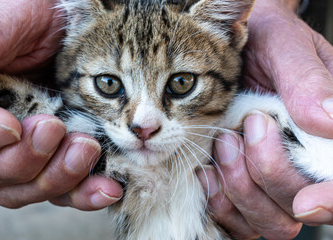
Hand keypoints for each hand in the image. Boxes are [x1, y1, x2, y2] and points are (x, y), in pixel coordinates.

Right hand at [0, 0, 122, 209]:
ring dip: (59, 176)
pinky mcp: (65, 160)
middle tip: (53, 129)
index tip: (5, 125)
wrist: (80, 27)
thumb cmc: (38, 20)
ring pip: (31, 187)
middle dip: (23, 159)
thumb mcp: (7, 23)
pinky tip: (107, 187)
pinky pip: (70, 190)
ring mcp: (34, 152)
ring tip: (86, 148)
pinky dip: (87, 192)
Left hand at [199, 0, 332, 237]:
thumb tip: (330, 122)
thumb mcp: (286, 49)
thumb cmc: (265, 44)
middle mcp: (303, 164)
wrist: (230, 47)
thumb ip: (307, 82)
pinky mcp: (240, 184)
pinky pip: (236, 219)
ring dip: (239, 189)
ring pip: (267, 220)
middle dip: (267, 176)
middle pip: (299, 208)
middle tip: (245, 130)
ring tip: (223, 143)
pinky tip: (207, 171)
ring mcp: (270, 178)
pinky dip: (219, 202)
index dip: (330, 201)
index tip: (305, 203)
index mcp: (328, 135)